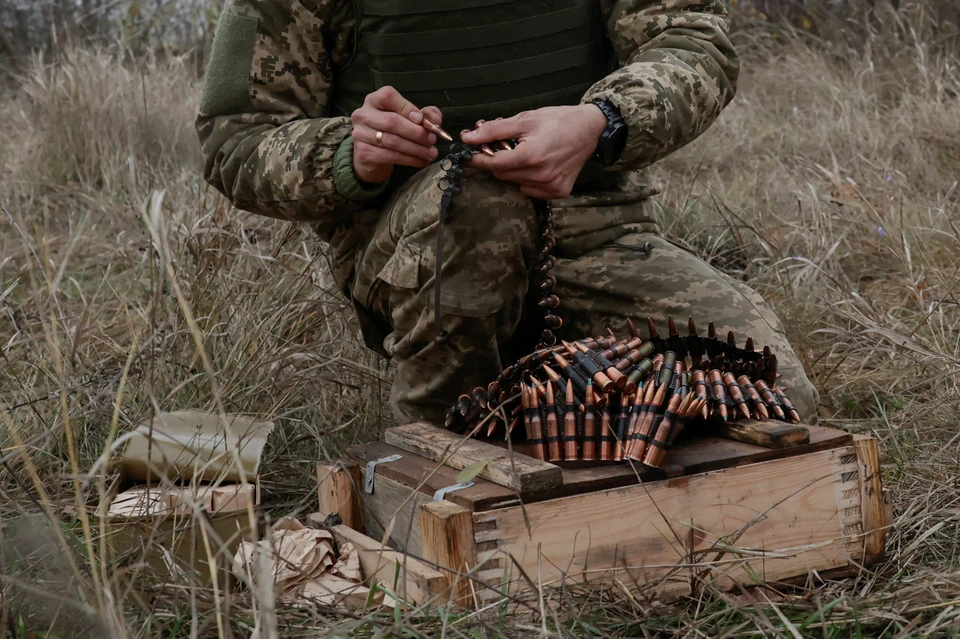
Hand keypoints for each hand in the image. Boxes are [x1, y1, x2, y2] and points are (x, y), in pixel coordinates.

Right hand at [351, 86, 442, 183]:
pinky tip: (421, 161)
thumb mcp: (410, 118)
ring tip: (431, 153)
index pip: (388, 97)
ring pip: (392, 141)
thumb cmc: (393, 131)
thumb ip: (425, 114)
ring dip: (416, 149)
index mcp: (374, 100)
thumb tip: (434, 121)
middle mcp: (363, 114)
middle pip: (391, 121)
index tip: (421, 119)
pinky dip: (409, 160)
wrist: (372, 154)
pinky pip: (390, 156)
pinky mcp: (364, 153)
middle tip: (432, 140)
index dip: (406, 107)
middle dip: (416, 132)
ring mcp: (361, 134)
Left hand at [463, 104, 607, 198]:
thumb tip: (468, 138)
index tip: (470, 154)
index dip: (479, 158)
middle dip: (499, 161)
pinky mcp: (558, 192)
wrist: (591, 129)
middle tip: (507, 146)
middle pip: (502, 174)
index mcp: (531, 156)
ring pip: (515, 183)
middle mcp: (540, 176)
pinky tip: (540, 165)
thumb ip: (495, 130)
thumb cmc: (557, 120)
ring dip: (514, 170)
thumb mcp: (525, 119)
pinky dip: (528, 179)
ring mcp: (550, 187)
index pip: (493, 164)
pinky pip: (530, 190)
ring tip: (527, 153)